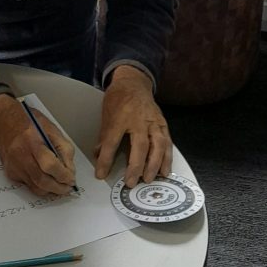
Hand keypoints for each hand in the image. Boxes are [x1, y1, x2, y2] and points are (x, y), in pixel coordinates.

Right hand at [0, 94, 74, 196]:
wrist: (4, 121)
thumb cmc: (29, 122)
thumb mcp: (52, 129)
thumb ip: (64, 149)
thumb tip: (69, 171)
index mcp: (32, 140)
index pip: (49, 165)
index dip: (63, 175)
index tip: (72, 179)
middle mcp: (20, 154)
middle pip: (42, 180)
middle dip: (59, 188)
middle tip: (68, 187)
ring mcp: (14, 165)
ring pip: (35, 187)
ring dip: (51, 190)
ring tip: (60, 186)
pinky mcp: (10, 172)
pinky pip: (28, 185)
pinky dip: (40, 186)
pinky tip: (47, 180)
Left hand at [94, 66, 172, 185]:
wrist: (134, 83)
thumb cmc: (118, 100)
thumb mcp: (106, 116)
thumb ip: (104, 137)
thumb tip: (98, 156)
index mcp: (120, 118)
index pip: (111, 142)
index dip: (106, 160)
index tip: (101, 174)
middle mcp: (139, 120)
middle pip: (139, 146)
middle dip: (135, 166)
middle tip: (131, 182)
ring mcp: (153, 122)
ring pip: (157, 146)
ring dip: (154, 165)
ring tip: (149, 179)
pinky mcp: (163, 124)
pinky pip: (167, 143)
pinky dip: (167, 159)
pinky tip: (165, 171)